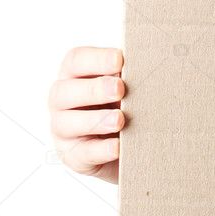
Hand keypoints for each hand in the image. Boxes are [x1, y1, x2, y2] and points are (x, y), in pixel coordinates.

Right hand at [48, 47, 125, 183]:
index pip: (75, 61)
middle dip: (93, 89)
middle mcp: (63, 102)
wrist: (130, 145)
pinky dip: (100, 150)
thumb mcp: (129, 87)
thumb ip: (132, 75)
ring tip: (119, 120)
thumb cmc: (127, 105)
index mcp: (76, 76)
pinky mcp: (74, 156)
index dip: (95, 59)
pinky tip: (117, 146)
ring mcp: (64, 130)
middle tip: (119, 89)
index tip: (119, 60)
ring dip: (94, 120)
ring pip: (66, 123)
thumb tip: (151, 63)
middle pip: (64, 92)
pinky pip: (82, 154)